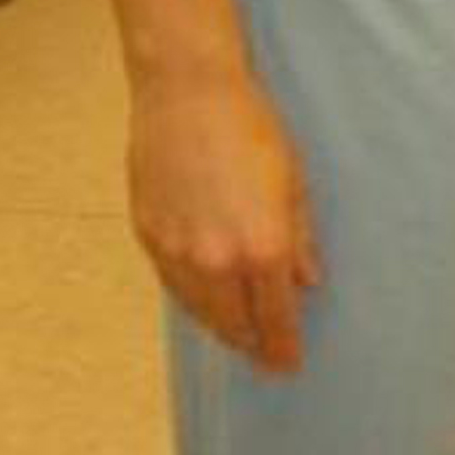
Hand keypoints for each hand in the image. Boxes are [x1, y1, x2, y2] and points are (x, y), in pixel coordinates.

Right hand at [127, 72, 323, 375]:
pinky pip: (172, 284)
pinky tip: (203, 297)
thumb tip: (307, 281)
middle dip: (252, 344)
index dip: (282, 347)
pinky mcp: (148, 235)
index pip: (275, 319)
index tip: (288, 364)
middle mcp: (217, 261)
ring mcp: (176, 252)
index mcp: (262, 248)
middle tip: (264, 355)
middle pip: (234, 326)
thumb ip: (300, 237)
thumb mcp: (293, 179)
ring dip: (220, 326)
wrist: (187, 90)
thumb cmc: (250, 125)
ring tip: (235, 332)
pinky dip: (192, 298)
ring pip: (199, 311)